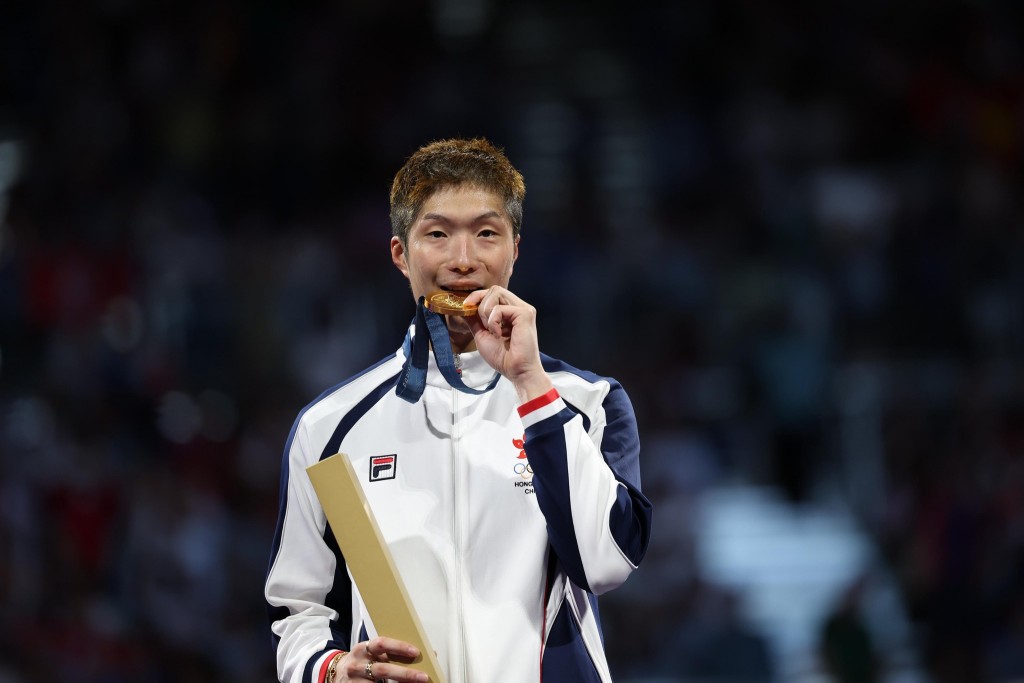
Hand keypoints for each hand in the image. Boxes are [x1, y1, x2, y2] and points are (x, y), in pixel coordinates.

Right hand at [333, 638, 428, 682]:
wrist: (336, 673)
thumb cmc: (361, 661)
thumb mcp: (370, 652)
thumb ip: (390, 652)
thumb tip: (424, 652)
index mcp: (363, 648)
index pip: (381, 644)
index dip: (399, 647)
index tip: (416, 652)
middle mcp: (357, 664)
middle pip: (383, 669)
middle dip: (405, 674)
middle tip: (423, 676)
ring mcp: (354, 679)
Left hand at [464, 286, 553, 402]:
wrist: (516, 371)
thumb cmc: (502, 357)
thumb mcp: (482, 334)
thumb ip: (475, 320)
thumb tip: (464, 307)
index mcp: (510, 311)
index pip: (492, 293)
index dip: (476, 296)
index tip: (465, 307)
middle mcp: (518, 307)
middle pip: (494, 289)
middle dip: (480, 304)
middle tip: (482, 325)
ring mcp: (523, 309)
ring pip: (496, 293)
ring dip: (486, 312)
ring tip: (491, 330)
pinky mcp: (525, 314)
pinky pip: (500, 308)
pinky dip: (493, 322)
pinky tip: (499, 335)